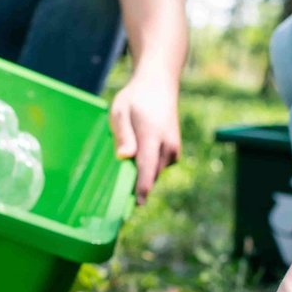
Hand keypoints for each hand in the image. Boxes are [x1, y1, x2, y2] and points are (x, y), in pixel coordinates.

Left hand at [108, 69, 180, 204]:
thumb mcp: (119, 111)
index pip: (146, 168)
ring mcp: (173, 150)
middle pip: (149, 175)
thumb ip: (122, 135)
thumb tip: (124, 157)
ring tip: (132, 147)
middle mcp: (167, 146)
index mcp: (152, 136)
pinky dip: (147, 166)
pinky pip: (156, 168)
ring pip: (153, 173)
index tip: (137, 206)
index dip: (141, 189)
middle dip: (135, 185)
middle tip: (118, 190)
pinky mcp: (173, 154)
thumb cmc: (134, 99)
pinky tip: (141, 148)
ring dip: (140, 172)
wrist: (159, 86)